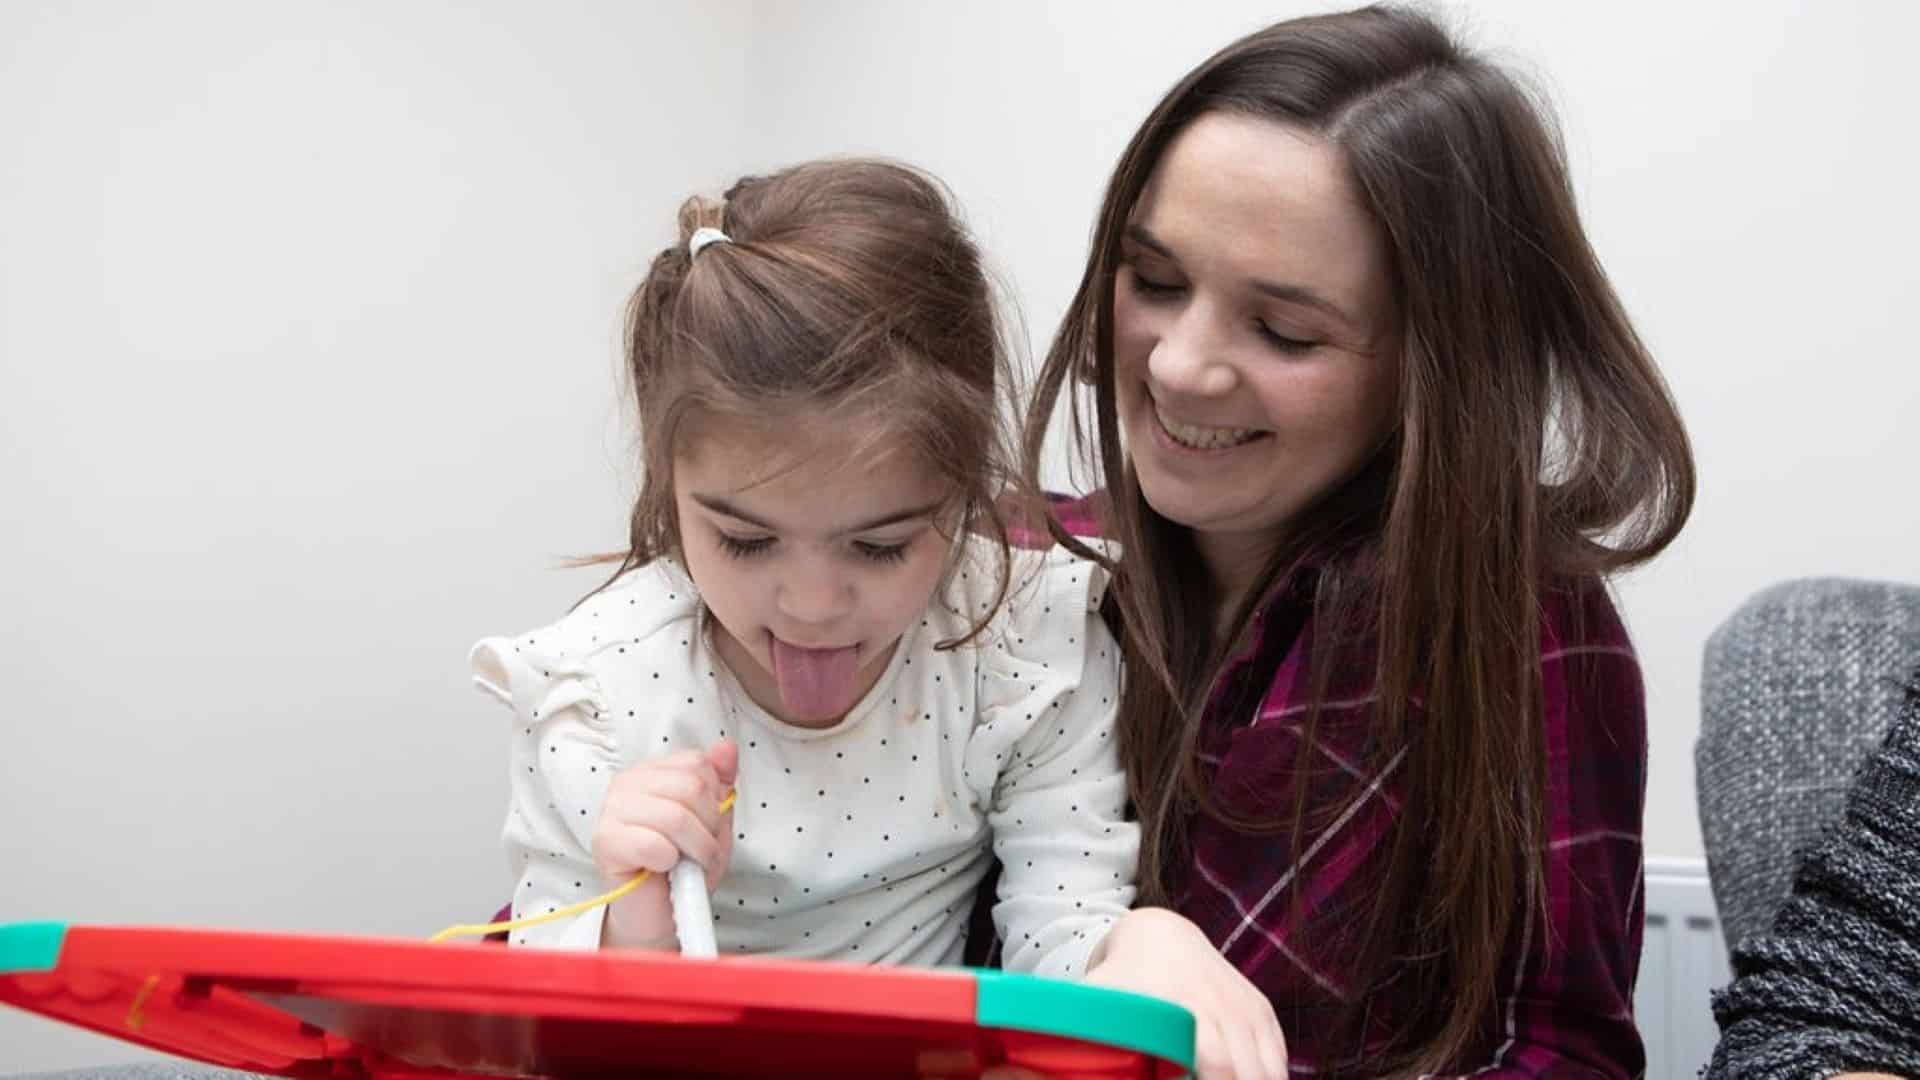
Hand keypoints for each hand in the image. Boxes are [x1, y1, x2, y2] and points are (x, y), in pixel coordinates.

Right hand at [590, 740, 737, 948]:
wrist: (659, 915)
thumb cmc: (684, 868)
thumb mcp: (713, 823)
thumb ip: (720, 784)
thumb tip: (727, 747)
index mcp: (651, 772)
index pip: (697, 763)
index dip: (713, 801)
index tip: (705, 827)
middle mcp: (626, 784)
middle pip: (691, 786)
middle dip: (707, 827)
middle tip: (698, 851)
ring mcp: (610, 810)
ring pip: (675, 815)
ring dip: (694, 848)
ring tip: (686, 863)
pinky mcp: (604, 842)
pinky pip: (653, 843)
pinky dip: (670, 862)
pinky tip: (663, 869)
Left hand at [1084, 907, 1286, 1078]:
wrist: (1159, 934)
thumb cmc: (1121, 979)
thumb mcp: (1098, 1002)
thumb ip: (1082, 1035)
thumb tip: (1046, 1059)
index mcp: (1185, 1011)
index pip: (1216, 1067)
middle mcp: (1223, 1009)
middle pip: (1245, 1075)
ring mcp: (1247, 1009)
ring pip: (1268, 1070)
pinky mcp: (1261, 1011)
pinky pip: (1277, 1058)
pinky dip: (1268, 1078)